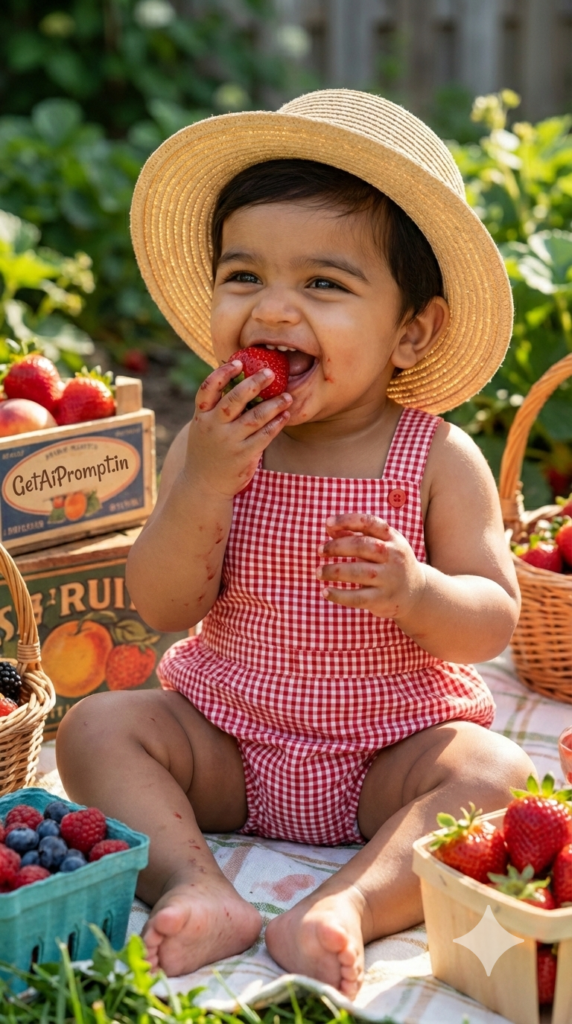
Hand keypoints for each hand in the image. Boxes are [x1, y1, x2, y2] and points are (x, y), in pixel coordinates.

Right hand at [185, 359, 291, 498]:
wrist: (203, 485)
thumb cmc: (206, 451)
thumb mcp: (202, 428)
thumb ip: (214, 409)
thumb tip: (236, 383)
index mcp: (201, 416)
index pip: (208, 388)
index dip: (222, 373)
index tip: (238, 363)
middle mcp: (213, 427)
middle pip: (234, 399)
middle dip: (253, 384)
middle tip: (270, 373)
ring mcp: (229, 441)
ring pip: (254, 417)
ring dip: (273, 405)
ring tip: (287, 396)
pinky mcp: (244, 455)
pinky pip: (264, 436)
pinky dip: (276, 424)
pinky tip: (285, 416)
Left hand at [316, 513, 425, 619]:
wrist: (417, 592)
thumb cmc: (390, 562)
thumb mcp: (382, 544)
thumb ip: (357, 535)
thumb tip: (329, 528)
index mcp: (392, 538)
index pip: (369, 523)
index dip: (347, 520)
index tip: (328, 524)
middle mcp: (393, 556)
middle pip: (362, 546)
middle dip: (337, 547)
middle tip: (320, 550)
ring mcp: (389, 578)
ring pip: (359, 572)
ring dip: (334, 571)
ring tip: (318, 572)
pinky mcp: (383, 598)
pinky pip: (358, 597)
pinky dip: (339, 595)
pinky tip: (325, 592)